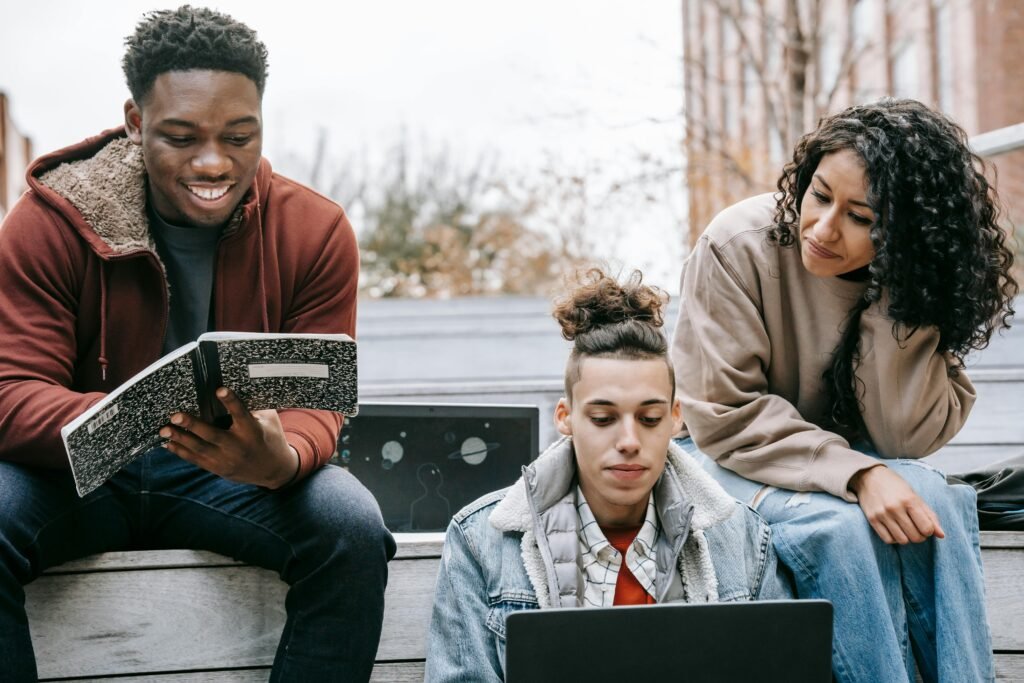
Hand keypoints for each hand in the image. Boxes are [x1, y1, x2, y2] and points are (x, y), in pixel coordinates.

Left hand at [160, 387, 300, 488]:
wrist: (273, 470)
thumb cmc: (271, 437)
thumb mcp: (269, 421)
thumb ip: (254, 407)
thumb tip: (236, 386)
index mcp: (252, 432)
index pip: (241, 414)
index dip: (231, 401)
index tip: (219, 389)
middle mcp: (238, 447)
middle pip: (212, 435)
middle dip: (193, 425)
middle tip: (175, 415)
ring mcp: (226, 460)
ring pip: (200, 449)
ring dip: (180, 439)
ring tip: (164, 429)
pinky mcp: (218, 468)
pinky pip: (196, 460)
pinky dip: (181, 451)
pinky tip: (168, 443)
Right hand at [849, 465, 945, 543]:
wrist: (869, 477)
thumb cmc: (895, 486)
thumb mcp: (915, 496)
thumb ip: (930, 515)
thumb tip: (941, 535)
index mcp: (909, 500)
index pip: (926, 528)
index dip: (929, 531)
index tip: (925, 527)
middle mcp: (895, 508)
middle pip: (915, 536)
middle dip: (919, 536)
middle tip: (916, 529)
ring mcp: (882, 514)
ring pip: (902, 540)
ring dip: (907, 538)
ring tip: (905, 529)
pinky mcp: (872, 519)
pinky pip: (888, 539)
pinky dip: (894, 539)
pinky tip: (895, 530)